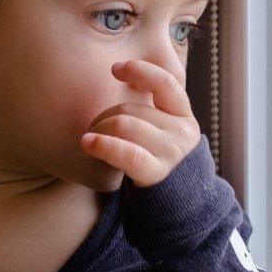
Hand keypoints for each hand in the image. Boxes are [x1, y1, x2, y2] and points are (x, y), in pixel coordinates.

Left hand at [81, 59, 201, 187]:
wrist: (173, 203)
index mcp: (183, 115)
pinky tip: (88, 143)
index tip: (115, 69)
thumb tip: (120, 72)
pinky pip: (126, 153)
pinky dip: (103, 145)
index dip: (140, 71)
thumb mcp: (163, 131)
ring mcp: (172, 152)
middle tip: (94, 128)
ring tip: (90, 139)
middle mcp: (182, 131)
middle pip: (132, 108)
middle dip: (105, 115)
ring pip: (124, 125)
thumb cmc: (157, 160)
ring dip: (100, 129)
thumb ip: (152, 108)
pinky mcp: (157, 172)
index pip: (165, 83)